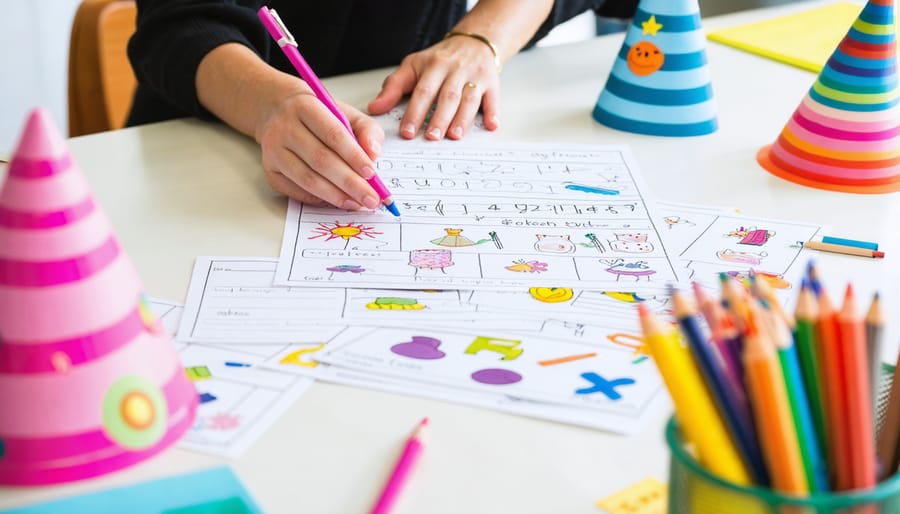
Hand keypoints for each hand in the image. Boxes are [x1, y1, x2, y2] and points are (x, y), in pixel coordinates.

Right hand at [255, 92, 384, 209]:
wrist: (277, 110)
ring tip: (356, 203)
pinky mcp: (269, 169)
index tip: (371, 174)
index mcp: (306, 107)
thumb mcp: (346, 112)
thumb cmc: (318, 115)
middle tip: (370, 198)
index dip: (354, 156)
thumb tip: (373, 154)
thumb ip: (367, 130)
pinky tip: (335, 201)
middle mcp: (284, 128)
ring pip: (307, 178)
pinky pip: (294, 190)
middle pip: (320, 160)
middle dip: (349, 183)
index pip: (333, 134)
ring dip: (335, 195)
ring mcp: (273, 150)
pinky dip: (317, 199)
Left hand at [367, 36, 500, 140]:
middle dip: (439, 118)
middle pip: (447, 96)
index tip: (407, 132)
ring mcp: (475, 77)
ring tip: (454, 136)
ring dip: (462, 118)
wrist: (473, 42)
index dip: (414, 112)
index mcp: (434, 66)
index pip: (423, 91)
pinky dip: (493, 112)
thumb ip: (394, 87)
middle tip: (431, 137)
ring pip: (469, 99)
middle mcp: (455, 70)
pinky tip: (491, 125)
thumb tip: (374, 108)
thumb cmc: (440, 59)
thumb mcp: (413, 66)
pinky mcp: (492, 83)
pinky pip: (493, 98)